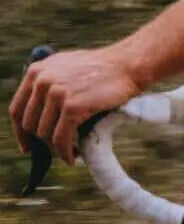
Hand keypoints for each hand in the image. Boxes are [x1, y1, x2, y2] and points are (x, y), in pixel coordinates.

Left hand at [9, 47, 144, 164]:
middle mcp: (42, 82)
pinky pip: (61, 138)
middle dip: (41, 142)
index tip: (27, 146)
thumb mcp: (67, 68)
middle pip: (29, 124)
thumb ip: (50, 82)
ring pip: (44, 133)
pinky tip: (73, 157)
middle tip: (56, 150)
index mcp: (36, 72)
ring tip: (69, 153)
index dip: (19, 132)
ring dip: (56, 149)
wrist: (126, 66)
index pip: (17, 109)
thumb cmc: (103, 70)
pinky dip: (65, 152)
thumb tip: (42, 105)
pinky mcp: (72, 106)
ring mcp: (56, 94)